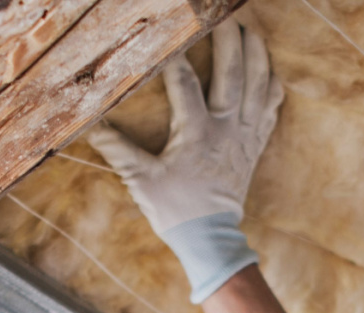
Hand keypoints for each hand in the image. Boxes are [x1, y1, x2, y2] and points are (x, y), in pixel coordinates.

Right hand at [87, 20, 282, 301]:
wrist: (210, 240)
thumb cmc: (175, 211)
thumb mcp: (142, 181)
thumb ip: (119, 151)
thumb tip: (91, 127)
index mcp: (197, 134)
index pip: (186, 84)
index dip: (178, 57)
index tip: (171, 35)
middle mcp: (226, 130)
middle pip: (233, 75)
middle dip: (229, 41)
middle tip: (225, 16)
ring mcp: (245, 138)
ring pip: (259, 88)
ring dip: (257, 57)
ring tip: (250, 31)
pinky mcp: (255, 148)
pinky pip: (271, 111)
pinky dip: (272, 89)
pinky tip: (270, 71)